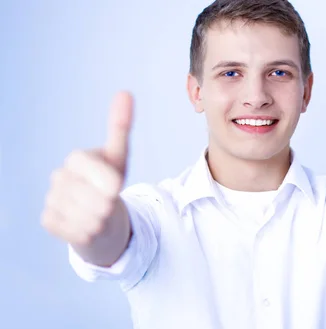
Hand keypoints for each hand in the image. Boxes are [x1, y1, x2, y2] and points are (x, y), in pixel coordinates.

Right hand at [41, 92, 133, 245]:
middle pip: (99, 201)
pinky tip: (86, 225)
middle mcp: (59, 177)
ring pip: (89, 219)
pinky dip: (89, 233)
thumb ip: (120, 127)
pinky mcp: (48, 221)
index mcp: (76, 158)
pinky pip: (78, 232)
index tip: (116, 187)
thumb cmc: (110, 184)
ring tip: (98, 214)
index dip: (113, 186)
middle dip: (110, 206)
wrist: (99, 216)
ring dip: (101, 221)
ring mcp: (51, 199)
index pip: (105, 178)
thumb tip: (124, 91)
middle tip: (106, 203)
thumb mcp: (119, 158)